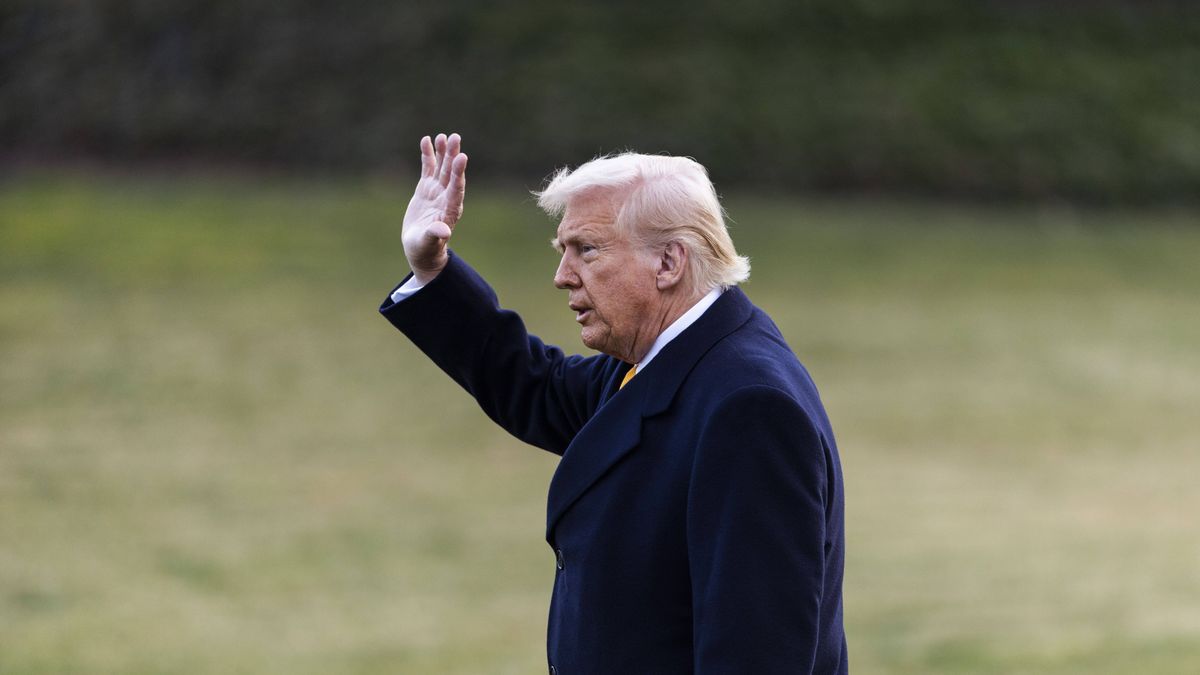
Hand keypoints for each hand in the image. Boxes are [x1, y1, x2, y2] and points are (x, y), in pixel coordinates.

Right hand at [402, 132, 467, 283]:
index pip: (456, 187)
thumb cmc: (425, 248)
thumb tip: (444, 231)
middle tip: (455, 137)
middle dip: (453, 156)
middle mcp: (446, 197)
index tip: (462, 157)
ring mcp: (437, 191)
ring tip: (443, 136)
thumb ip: (435, 235)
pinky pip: (428, 168)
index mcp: (450, 209)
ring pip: (441, 168)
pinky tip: (427, 140)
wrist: (421, 248)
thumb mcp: (428, 243)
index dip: (458, 172)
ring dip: (443, 152)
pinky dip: (428, 155)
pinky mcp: (426, 189)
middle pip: (451, 173)